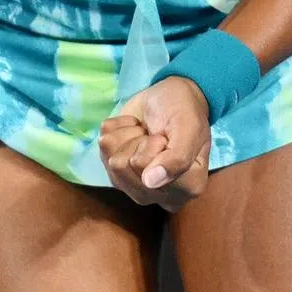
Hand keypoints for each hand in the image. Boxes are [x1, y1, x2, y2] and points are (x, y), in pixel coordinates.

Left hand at [98, 77, 210, 211]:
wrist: (170, 96)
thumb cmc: (183, 110)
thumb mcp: (187, 126)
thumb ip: (176, 157)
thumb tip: (150, 183)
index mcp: (188, 187)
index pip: (148, 174)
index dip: (153, 146)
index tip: (166, 136)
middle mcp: (163, 195)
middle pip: (125, 169)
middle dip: (138, 140)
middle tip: (155, 133)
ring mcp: (138, 187)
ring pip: (112, 162)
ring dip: (127, 136)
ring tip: (145, 132)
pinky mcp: (120, 174)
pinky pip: (103, 152)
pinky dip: (117, 132)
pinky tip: (135, 131)